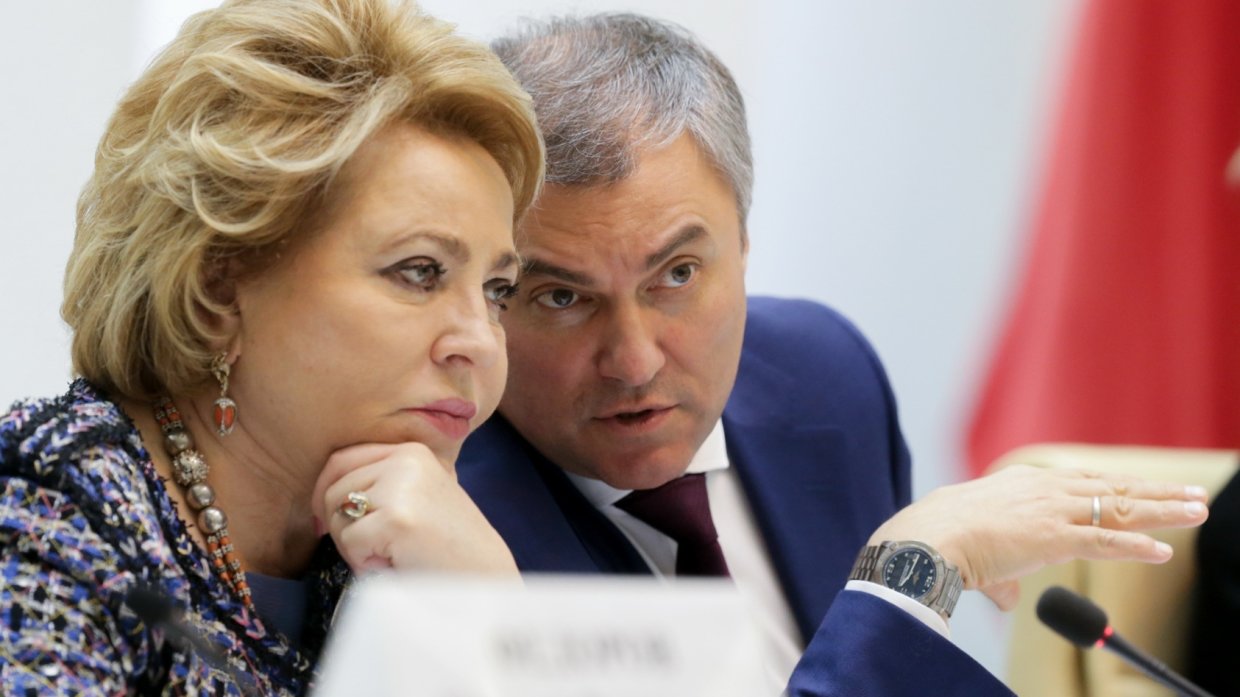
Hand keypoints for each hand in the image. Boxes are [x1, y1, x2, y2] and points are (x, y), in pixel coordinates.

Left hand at [310, 442, 518, 576]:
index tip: (327, 521)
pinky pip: (350, 542)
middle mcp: (406, 460)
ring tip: (390, 555)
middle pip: (334, 489)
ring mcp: (402, 487)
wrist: (483, 578)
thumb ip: (380, 484)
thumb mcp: (416, 497)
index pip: (341, 460)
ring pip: (337, 516)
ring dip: (353, 546)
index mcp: (411, 451)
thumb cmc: (446, 547)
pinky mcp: (396, 518)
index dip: (324, 492)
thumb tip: (322, 493)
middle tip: (372, 549)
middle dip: (340, 526)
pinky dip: (364, 563)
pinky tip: (395, 564)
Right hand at [867, 464, 1208, 609]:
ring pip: (1119, 508)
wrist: (929, 534)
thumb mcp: (978, 548)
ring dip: (1162, 510)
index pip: (1086, 482)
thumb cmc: (943, 536)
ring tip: (1196, 510)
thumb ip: (1000, 574)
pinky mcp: (1054, 537)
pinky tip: (1163, 551)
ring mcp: (1052, 510)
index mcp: (1027, 482)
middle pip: (1113, 487)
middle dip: (1156, 490)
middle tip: (1191, 492)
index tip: (1147, 486)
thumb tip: (1006, 598)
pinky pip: (1105, 542)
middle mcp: (1046, 488)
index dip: (1121, 486)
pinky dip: (1136, 546)